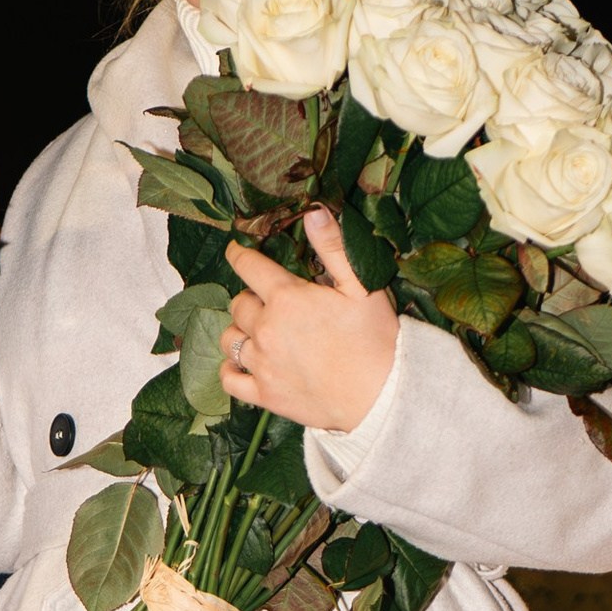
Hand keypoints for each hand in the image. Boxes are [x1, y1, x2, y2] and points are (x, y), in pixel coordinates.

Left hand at [222, 209, 399, 429]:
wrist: (382, 397)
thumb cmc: (376, 341)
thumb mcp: (362, 288)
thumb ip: (334, 249)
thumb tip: (313, 213)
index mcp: (287, 298)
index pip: (248, 267)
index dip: (239, 255)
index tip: (236, 252)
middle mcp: (266, 329)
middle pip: (238, 305)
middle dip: (250, 300)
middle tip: (269, 303)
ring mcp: (262, 364)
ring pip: (229, 339)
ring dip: (239, 332)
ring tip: (257, 333)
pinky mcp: (264, 394)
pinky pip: (229, 379)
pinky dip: (231, 370)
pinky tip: (243, 365)